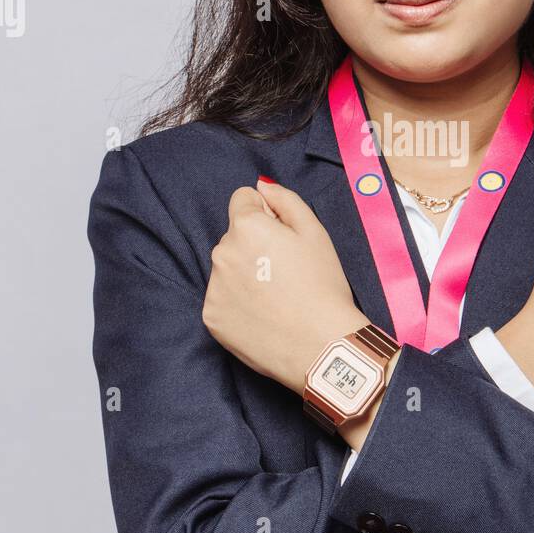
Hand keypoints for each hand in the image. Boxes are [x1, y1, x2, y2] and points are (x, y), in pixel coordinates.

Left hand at [202, 178, 368, 393]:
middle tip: (285, 272)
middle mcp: (221, 252)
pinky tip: (263, 315)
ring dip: (245, 275)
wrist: (319, 346)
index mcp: (246, 227)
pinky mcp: (211, 318)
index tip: (283, 239)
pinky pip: (222, 299)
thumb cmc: (323, 287)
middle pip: (234, 236)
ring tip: (276, 297)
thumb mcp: (315, 232)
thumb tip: (261, 186)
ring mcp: (213, 287)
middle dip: (254, 246)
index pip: (243, 200)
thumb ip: (285, 200)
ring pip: (228, 268)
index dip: (267, 216)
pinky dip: (238, 304)